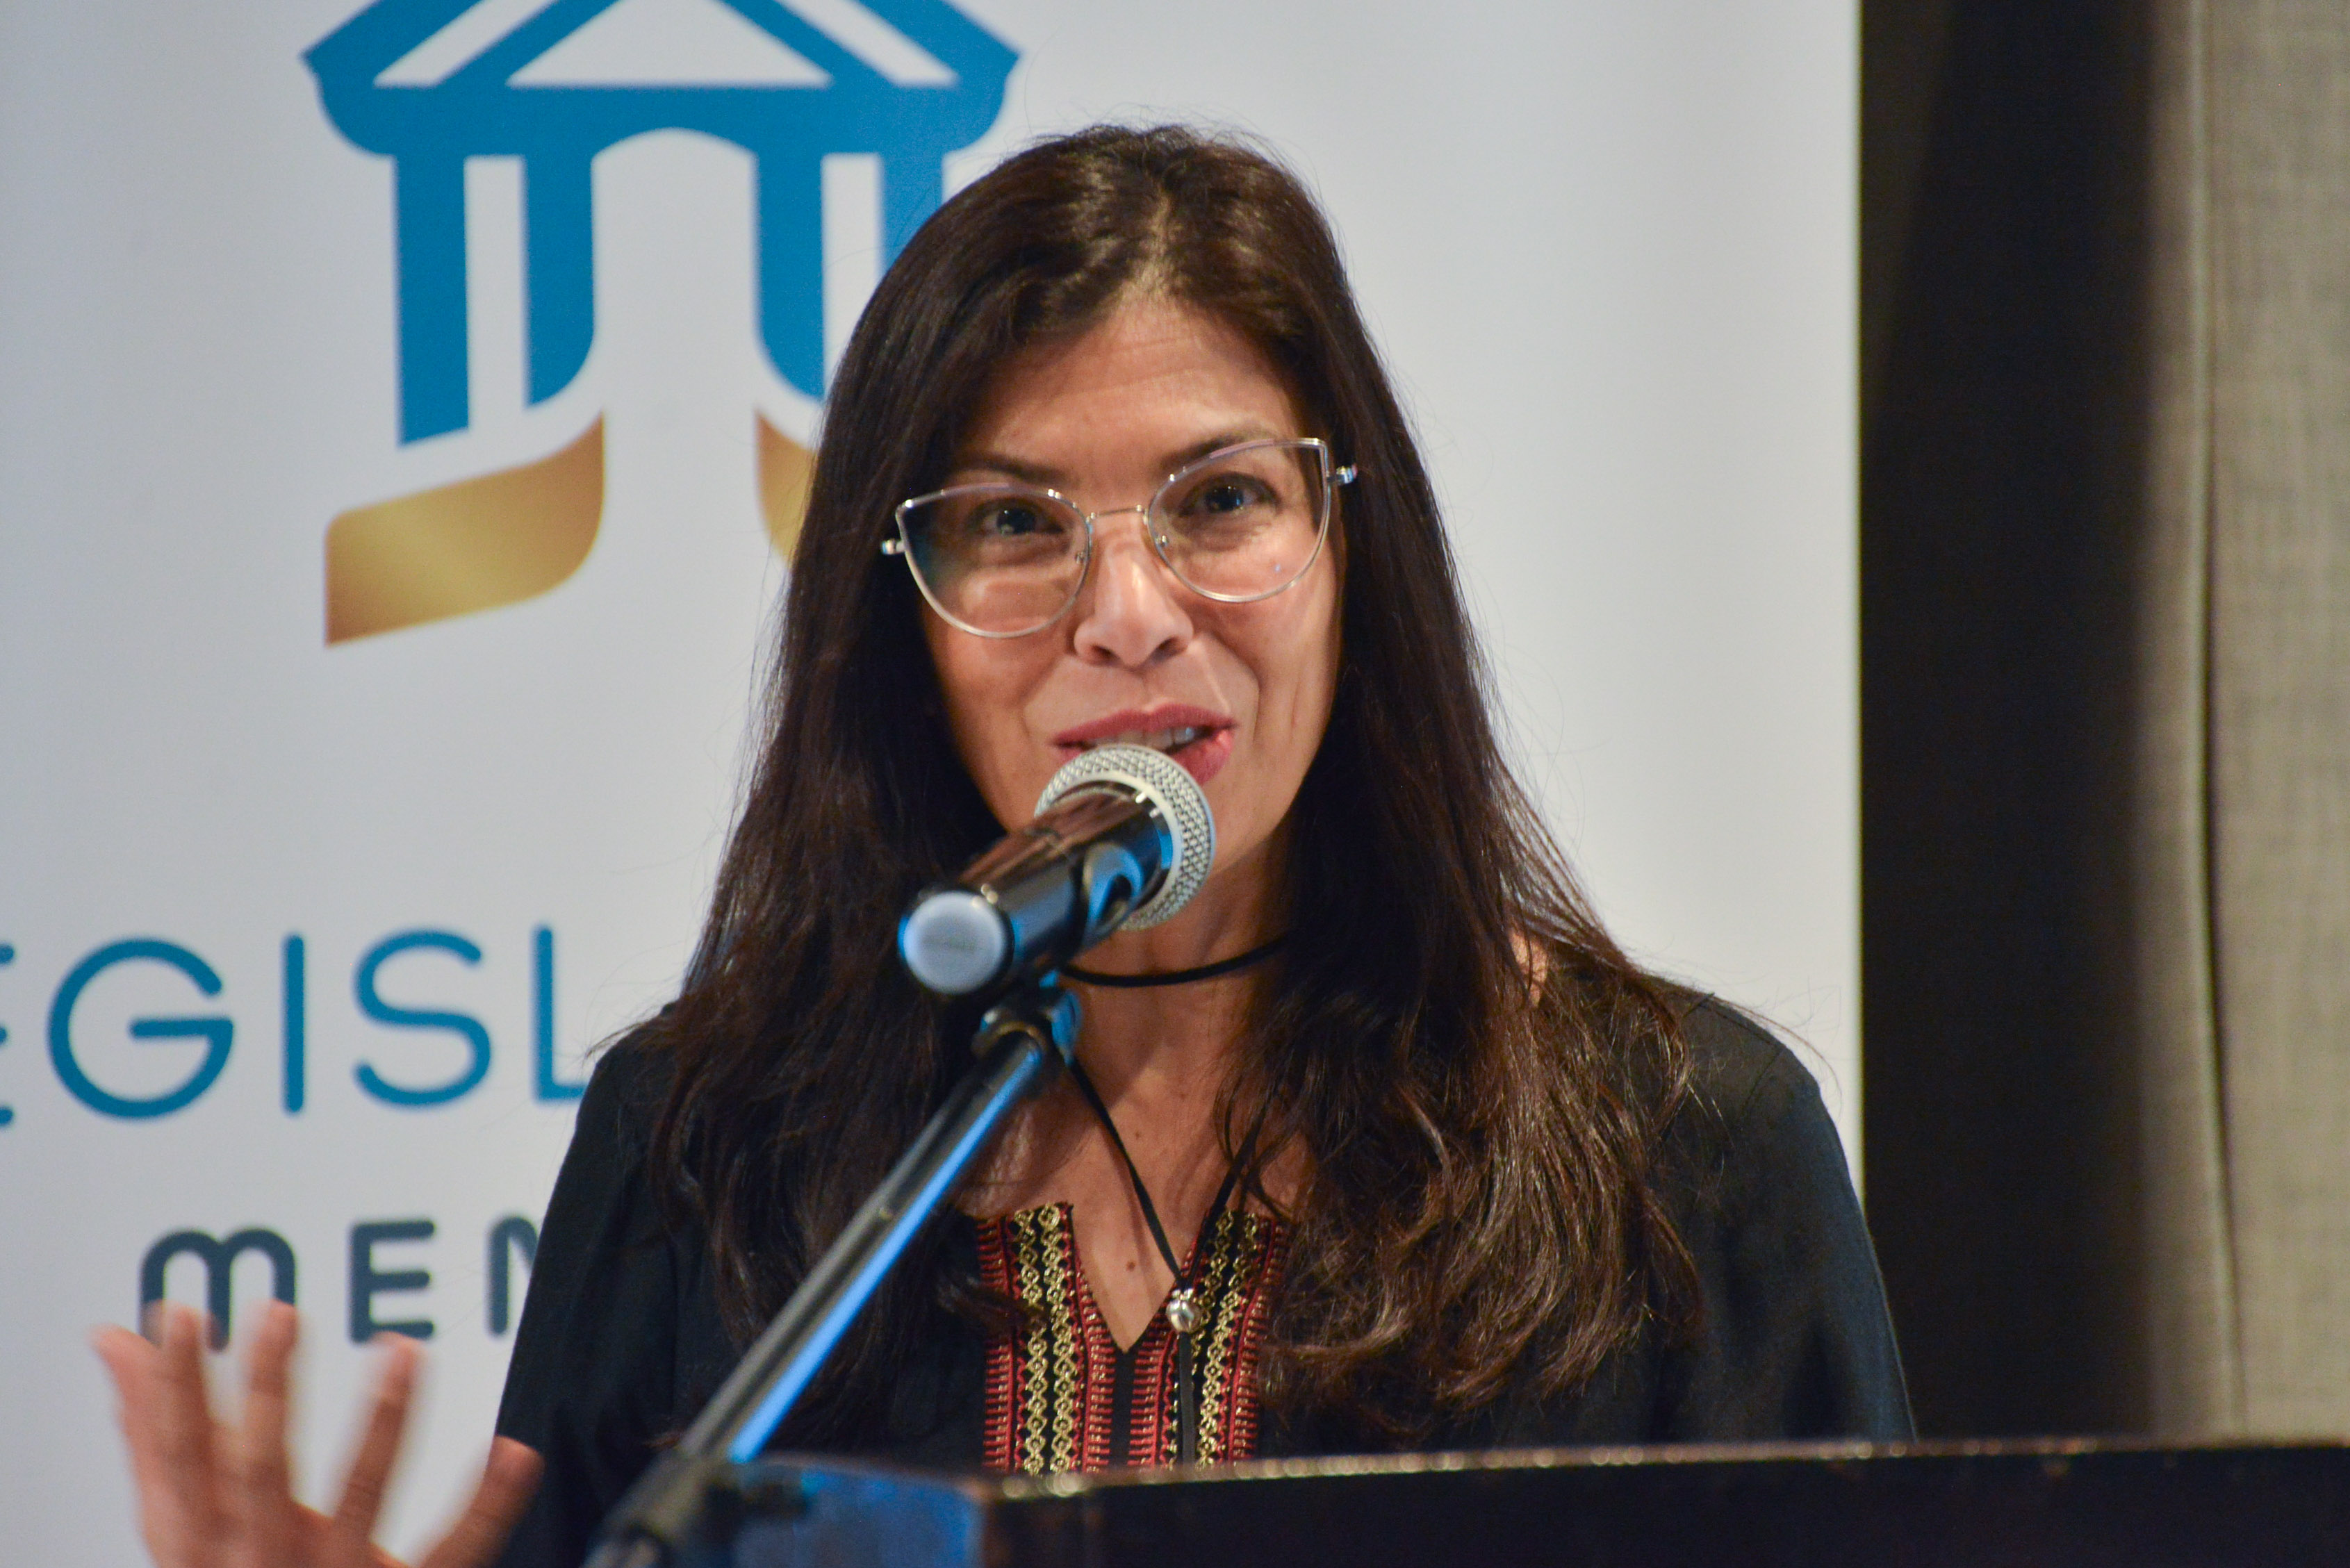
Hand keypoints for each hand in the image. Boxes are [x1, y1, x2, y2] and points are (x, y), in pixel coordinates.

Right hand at [93, 1301, 541, 1567]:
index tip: (179, 1312)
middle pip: (258, 1474)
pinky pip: (453, 1549)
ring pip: (360, 1502)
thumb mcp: (189, 1523)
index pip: (180, 1457)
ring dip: (383, 1424)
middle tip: (280, 1312)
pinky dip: (488, 1502)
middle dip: (265, 1393)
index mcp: (202, 1544)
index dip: (175, 1386)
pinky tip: (516, 1449)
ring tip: (405, 1350)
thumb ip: (158, 1437)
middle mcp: (261, 1564)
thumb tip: (116, 1340)